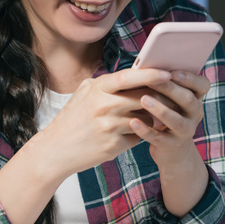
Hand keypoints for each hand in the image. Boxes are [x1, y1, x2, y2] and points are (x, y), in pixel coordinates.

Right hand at [35, 68, 171, 177]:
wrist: (55, 150)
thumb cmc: (72, 119)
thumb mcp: (84, 93)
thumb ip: (108, 84)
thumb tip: (136, 73)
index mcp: (97, 89)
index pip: (129, 77)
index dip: (150, 74)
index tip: (166, 73)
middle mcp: (103, 106)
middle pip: (143, 98)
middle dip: (158, 98)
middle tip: (169, 98)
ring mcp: (109, 126)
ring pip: (144, 118)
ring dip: (149, 118)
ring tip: (144, 118)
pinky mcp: (113, 145)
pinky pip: (137, 136)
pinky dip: (138, 134)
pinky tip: (129, 134)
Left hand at [129, 70, 211, 166]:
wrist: (171, 149)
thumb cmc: (167, 114)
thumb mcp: (171, 99)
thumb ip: (165, 84)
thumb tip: (146, 65)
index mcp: (196, 98)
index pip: (203, 85)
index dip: (190, 78)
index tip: (172, 72)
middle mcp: (195, 114)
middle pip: (188, 100)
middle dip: (170, 89)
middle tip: (152, 81)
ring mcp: (185, 131)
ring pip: (176, 120)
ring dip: (160, 109)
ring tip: (143, 99)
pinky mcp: (171, 145)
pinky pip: (159, 138)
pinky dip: (146, 130)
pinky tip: (134, 122)